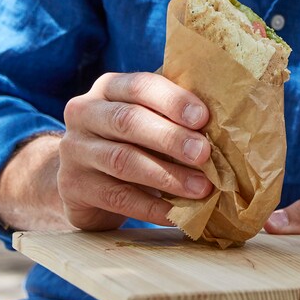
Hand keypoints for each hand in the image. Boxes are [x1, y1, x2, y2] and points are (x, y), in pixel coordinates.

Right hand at [57, 71, 213, 229]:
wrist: (82, 177)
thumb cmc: (130, 141)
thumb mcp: (147, 120)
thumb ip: (173, 118)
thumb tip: (225, 130)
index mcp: (109, 88)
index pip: (140, 86)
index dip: (173, 101)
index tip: (203, 118)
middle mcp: (85, 112)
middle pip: (129, 121)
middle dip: (171, 138)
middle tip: (204, 154)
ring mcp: (75, 150)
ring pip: (123, 161)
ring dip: (167, 176)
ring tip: (201, 188)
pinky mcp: (74, 186)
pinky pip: (118, 197)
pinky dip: (152, 208)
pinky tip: (177, 214)